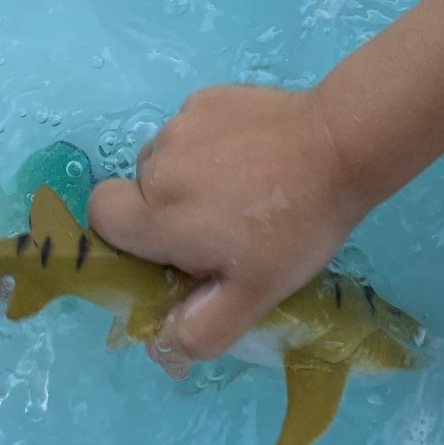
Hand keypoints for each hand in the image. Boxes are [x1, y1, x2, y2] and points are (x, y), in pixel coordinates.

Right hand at [86, 85, 363, 367]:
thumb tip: (157, 348)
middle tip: (224, 228)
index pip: (101, 217)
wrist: (342, 144)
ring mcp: (183, 121)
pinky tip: (255, 155)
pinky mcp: (210, 96)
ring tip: (246, 189)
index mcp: (158, 213)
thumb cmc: (295, 224)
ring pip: (166, 161)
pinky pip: (192, 131)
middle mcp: (158, 161)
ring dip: (190, 179)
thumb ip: (200, 330)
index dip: (127, 237)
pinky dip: (211, 147)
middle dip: (169, 213)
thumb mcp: (254, 294)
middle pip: (139, 192)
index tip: (173, 249)